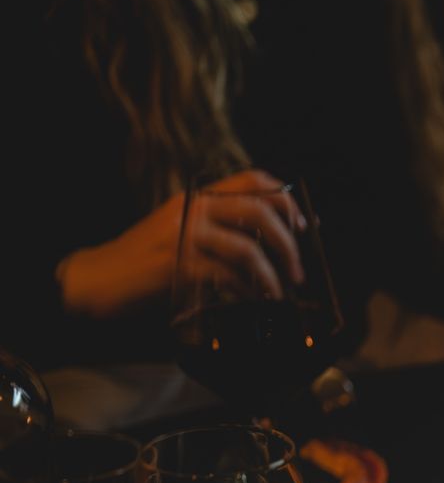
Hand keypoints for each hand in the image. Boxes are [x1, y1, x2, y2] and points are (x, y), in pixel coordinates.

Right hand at [56, 169, 305, 317]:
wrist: (100, 277)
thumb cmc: (147, 259)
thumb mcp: (183, 230)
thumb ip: (220, 228)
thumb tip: (273, 241)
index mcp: (197, 197)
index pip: (251, 180)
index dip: (285, 199)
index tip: (303, 224)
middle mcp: (192, 208)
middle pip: (258, 211)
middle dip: (288, 242)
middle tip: (298, 270)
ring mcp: (184, 235)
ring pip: (247, 248)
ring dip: (272, 276)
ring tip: (278, 293)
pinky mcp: (178, 265)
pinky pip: (229, 277)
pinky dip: (247, 292)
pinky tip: (251, 302)